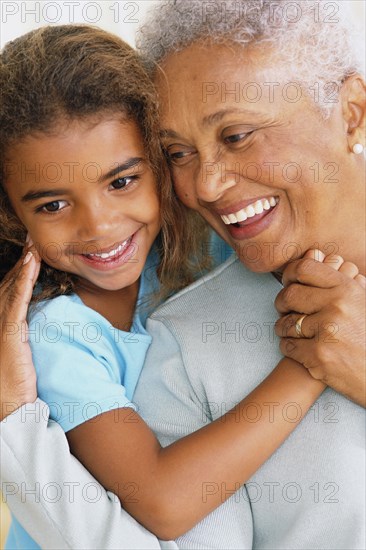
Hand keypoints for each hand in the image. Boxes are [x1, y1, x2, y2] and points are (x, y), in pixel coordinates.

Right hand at [0, 238, 40, 420]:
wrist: (7, 411)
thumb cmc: (13, 388)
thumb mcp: (19, 358)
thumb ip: (22, 338)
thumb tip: (34, 328)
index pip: (9, 293)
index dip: (19, 272)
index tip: (31, 254)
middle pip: (9, 286)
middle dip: (22, 263)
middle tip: (32, 241)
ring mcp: (0, 327)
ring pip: (12, 288)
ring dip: (24, 265)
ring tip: (34, 246)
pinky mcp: (8, 334)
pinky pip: (17, 302)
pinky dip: (24, 281)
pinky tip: (32, 264)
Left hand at [274, 250, 365, 406]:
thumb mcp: (363, 301)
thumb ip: (341, 280)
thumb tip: (315, 254)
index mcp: (348, 289)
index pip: (305, 268)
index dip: (290, 274)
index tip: (288, 282)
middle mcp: (337, 306)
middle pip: (289, 295)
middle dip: (282, 303)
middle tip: (284, 309)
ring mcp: (327, 330)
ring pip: (285, 323)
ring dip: (284, 328)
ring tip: (292, 331)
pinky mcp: (318, 355)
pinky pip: (288, 345)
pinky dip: (290, 348)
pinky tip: (299, 349)